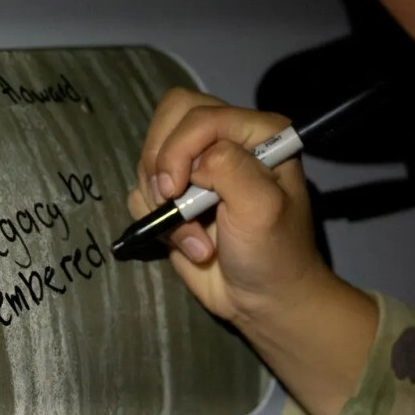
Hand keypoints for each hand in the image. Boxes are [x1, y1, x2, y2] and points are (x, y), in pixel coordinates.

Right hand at [128, 88, 336, 328]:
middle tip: (172, 200)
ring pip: (149, 158)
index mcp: (255, 132)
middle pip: (168, 119)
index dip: (179, 149)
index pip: (198, 114)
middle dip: (161, 163)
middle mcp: (225, 141)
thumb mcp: (262, 206)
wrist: (263, 301)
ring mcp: (197, 169)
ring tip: (193, 236)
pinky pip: (141, 192)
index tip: (176, 191)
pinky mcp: (175, 199)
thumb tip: (191, 164)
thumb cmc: (273, 252)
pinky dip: (155, 220)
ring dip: (162, 202)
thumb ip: (229, 167)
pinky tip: (187, 243)